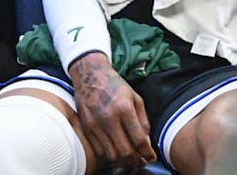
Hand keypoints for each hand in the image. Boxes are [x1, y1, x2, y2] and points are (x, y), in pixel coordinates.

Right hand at [69, 52, 156, 168]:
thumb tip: (145, 143)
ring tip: (130, 159)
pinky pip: (99, 149)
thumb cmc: (114, 85)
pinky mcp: (86, 126)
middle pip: (125, 151)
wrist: (89, 74)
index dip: (147, 153)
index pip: (138, 140)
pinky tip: (115, 150)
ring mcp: (95, 123)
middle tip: (141, 161)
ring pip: (111, 154)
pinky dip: (109, 154)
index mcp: (123, 108)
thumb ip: (143, 120)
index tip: (151, 157)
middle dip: (136, 161)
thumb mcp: (135, 98)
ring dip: (123, 161)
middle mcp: (108, 117)